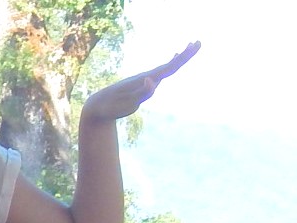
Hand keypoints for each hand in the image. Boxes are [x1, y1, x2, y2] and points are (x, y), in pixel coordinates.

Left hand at [80, 42, 197, 123]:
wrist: (98, 106)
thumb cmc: (113, 106)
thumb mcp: (128, 103)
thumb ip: (142, 93)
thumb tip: (153, 80)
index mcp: (147, 80)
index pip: (170, 67)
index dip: (183, 57)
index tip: (195, 44)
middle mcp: (147, 77)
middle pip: (170, 65)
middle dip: (185, 55)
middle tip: (198, 42)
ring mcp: (144, 80)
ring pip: (165, 67)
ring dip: (179, 57)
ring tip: (188, 47)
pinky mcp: (141, 84)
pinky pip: (160, 72)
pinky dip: (169, 64)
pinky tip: (171, 60)